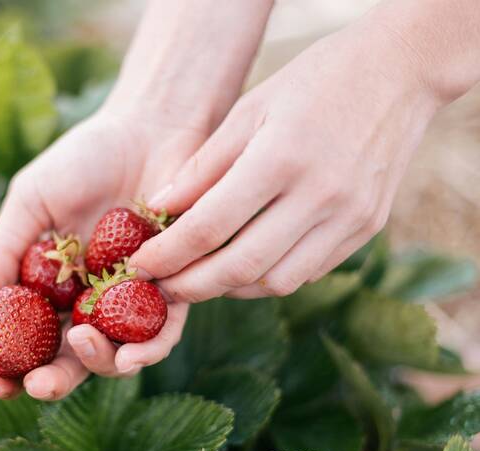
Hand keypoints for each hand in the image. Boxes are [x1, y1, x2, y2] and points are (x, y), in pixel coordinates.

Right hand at [0, 110, 202, 399]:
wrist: (149, 128)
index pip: (30, 339)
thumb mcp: (30, 201)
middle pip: (72, 357)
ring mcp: (132, 299)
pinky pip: (165, 330)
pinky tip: (133, 352)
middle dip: (53, 381)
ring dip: (101, 363)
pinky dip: (149, 347)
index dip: (10, 367)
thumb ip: (3, 251)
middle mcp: (92, 300)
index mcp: (54, 285)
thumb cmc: (84, 160)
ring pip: (118, 353)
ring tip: (84, 345)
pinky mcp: (176, 288)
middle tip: (38, 386)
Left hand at [130, 23, 439, 301]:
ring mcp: (349, 217)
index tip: (139, 265)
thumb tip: (157, 211)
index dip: (167, 254)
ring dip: (230, 288)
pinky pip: (308, 272)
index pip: (209, 227)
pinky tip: (245, 264)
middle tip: (163, 287)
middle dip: (192, 286)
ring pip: (276, 282)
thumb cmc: (313, 81)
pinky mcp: (366, 228)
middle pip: (241, 267)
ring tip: (201, 276)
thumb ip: (202, 167)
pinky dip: (268, 277)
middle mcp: (320, 196)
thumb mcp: (248, 109)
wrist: (401, 71)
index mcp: (281, 159)